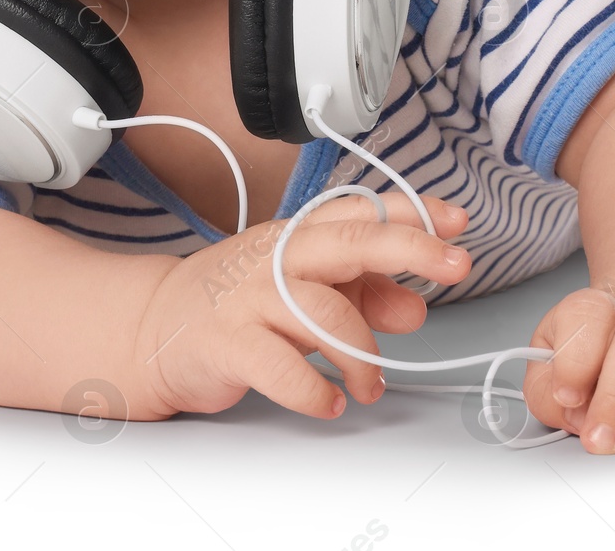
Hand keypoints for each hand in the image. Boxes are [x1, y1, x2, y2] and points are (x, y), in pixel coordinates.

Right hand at [129, 192, 471, 419]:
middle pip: (350, 242)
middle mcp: (277, 257)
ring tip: (371, 386)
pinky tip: (329, 402)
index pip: (363, 211)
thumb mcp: (307, 290)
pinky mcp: (227, 341)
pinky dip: (313, 390)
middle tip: (457, 266)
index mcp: (300, 236)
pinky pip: (279, 365)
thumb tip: (415, 306)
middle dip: (408, 248)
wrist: (156, 326)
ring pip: (322, 311)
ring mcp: (250, 297)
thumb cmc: (241, 303)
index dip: (413, 212)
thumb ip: (363, 295)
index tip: (457, 222)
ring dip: (361, 356)